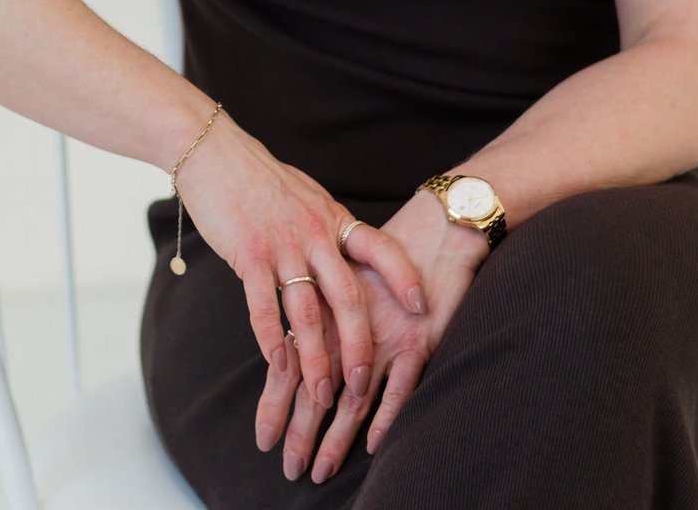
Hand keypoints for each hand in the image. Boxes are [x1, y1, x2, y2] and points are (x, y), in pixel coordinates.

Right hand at [172, 119, 428, 412]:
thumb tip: (346, 253)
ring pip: (307, 312)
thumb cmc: (258, 176)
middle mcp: (314, 233)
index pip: (381, 249)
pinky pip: (263, 304)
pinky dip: (270, 338)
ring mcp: (282, 244)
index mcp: (333, 219)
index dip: (405, 279)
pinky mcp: (248, 253)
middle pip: (348, 297)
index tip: (423, 309)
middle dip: (358, 346)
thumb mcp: (306, 196)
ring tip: (322, 393)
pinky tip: (275, 363)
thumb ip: (326, 227)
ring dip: (316, 358)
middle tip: (362, 385)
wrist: (212, 150)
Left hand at [256, 192, 490, 484]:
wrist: (434, 228)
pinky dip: (386, 417)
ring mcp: (382, 338)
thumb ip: (318, 314)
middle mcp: (346, 329)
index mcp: (322, 313)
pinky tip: (372, 444)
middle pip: (315, 390)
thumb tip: (290, 349)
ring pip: (352, 397)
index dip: (275, 406)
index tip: (263, 440)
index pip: (290, 368)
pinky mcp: (417, 341)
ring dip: (335, 437)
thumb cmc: (385, 252)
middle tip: (288, 468)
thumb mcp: (340, 281)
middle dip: (299, 432)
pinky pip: (399, 387)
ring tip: (320, 470)